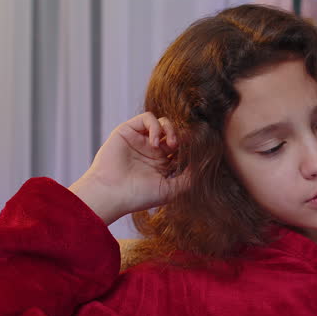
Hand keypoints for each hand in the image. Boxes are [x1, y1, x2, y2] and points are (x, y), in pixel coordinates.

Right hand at [68, 112, 188, 225]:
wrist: (111, 194)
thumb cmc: (138, 196)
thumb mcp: (170, 190)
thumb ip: (188, 179)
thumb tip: (205, 166)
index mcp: (162, 165)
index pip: (182, 149)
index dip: (190, 147)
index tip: (199, 151)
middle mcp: (152, 151)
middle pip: (174, 134)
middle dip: (183, 138)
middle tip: (183, 147)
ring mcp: (140, 140)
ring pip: (163, 123)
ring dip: (171, 130)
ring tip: (171, 144)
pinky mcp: (128, 131)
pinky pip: (148, 118)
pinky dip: (156, 126)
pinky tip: (155, 142)